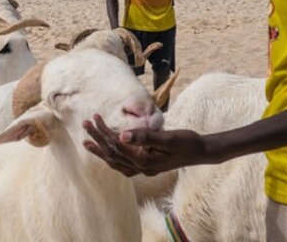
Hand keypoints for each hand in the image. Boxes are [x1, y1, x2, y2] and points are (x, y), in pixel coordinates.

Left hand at [82, 114, 206, 176]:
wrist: (201, 152)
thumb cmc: (186, 141)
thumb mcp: (167, 137)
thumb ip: (145, 136)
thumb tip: (122, 135)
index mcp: (144, 160)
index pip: (117, 145)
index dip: (103, 131)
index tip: (94, 118)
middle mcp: (142, 168)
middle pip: (113, 154)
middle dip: (98, 139)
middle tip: (85, 124)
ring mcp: (144, 170)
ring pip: (116, 162)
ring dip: (101, 151)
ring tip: (87, 143)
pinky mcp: (147, 167)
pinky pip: (124, 166)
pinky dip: (113, 158)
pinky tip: (108, 154)